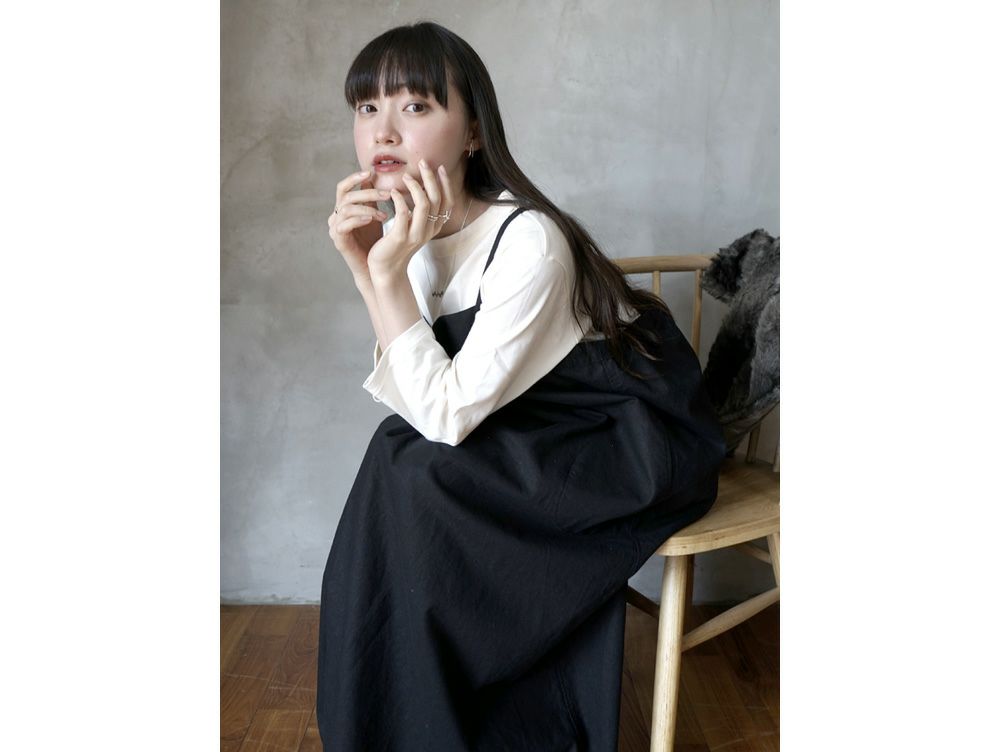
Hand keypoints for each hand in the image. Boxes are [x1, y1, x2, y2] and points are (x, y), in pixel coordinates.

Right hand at [327, 170, 390, 279]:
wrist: (372, 266)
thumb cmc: (373, 241)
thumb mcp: (374, 214)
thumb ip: (371, 198)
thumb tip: (374, 177)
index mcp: (343, 208)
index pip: (343, 187)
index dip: (354, 178)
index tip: (370, 172)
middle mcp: (336, 216)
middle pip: (346, 196)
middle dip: (368, 193)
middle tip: (387, 194)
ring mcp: (335, 228)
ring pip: (346, 208)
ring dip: (367, 207)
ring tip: (384, 214)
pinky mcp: (338, 240)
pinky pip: (344, 225)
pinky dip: (358, 219)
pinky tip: (371, 220)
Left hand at [368, 160, 454, 275]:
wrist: (386, 269)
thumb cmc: (396, 245)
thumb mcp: (411, 226)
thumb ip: (417, 210)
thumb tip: (416, 185)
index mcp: (434, 227)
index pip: (447, 201)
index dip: (445, 183)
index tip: (439, 167)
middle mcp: (429, 230)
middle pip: (436, 199)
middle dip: (431, 178)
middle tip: (422, 162)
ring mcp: (416, 234)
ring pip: (424, 204)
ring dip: (415, 186)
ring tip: (405, 176)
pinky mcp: (401, 237)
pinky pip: (404, 213)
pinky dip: (399, 199)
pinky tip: (392, 192)